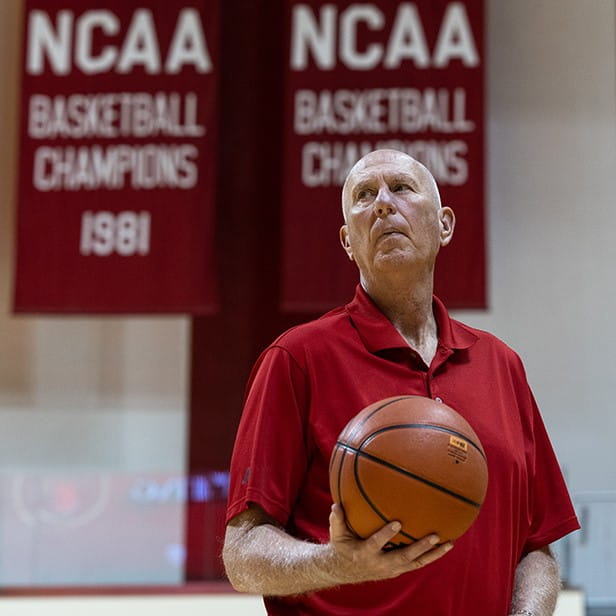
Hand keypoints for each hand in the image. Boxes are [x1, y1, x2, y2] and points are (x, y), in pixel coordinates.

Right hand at [327, 503, 453, 584]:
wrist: (347, 569)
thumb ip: (337, 519)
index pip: (376, 544)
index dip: (386, 535)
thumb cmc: (343, 544)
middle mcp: (381, 563)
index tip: (397, 523)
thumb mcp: (337, 534)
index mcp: (365, 552)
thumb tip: (336, 504)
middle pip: (403, 556)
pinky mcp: (399, 569)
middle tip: (433, 535)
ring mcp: (392, 568)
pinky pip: (418, 563)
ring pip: (416, 563)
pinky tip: (445, 545)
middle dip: (419, 547)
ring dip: (433, 554)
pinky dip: (432, 556)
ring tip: (449, 543)